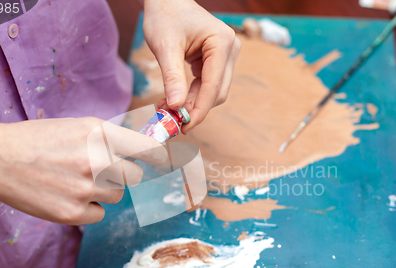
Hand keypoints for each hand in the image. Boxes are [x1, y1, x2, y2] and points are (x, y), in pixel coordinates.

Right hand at [0, 116, 165, 224]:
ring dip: (103, 191)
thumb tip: (142, 150)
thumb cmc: (39, 139)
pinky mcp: (73, 213)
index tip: (167, 162)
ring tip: (75, 180)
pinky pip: (99, 213)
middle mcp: (98, 159)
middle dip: (121, 175)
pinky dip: (87, 208)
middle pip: (134, 176)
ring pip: (116, 196)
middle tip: (99, 170)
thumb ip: (111, 138)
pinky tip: (66, 195)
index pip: (148, 149)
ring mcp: (86, 188)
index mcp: (100, 133)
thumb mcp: (79, 126)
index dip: (160, 157)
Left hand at [143, 0, 240, 133]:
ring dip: (194, 103)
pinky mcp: (216, 60)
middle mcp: (230, 49)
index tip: (185, 126)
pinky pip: (207, 84)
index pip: (213, 85)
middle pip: (218, 91)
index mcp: (222, 42)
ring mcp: (225, 55)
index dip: (200, 109)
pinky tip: (176, 99)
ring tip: (170, 109)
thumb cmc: (165, 16)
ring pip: (214, 91)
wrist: (166, 0)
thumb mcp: (165, 47)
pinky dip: (192, 95)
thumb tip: (176, 107)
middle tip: (174, 120)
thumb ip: (172, 78)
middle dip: (197, 108)